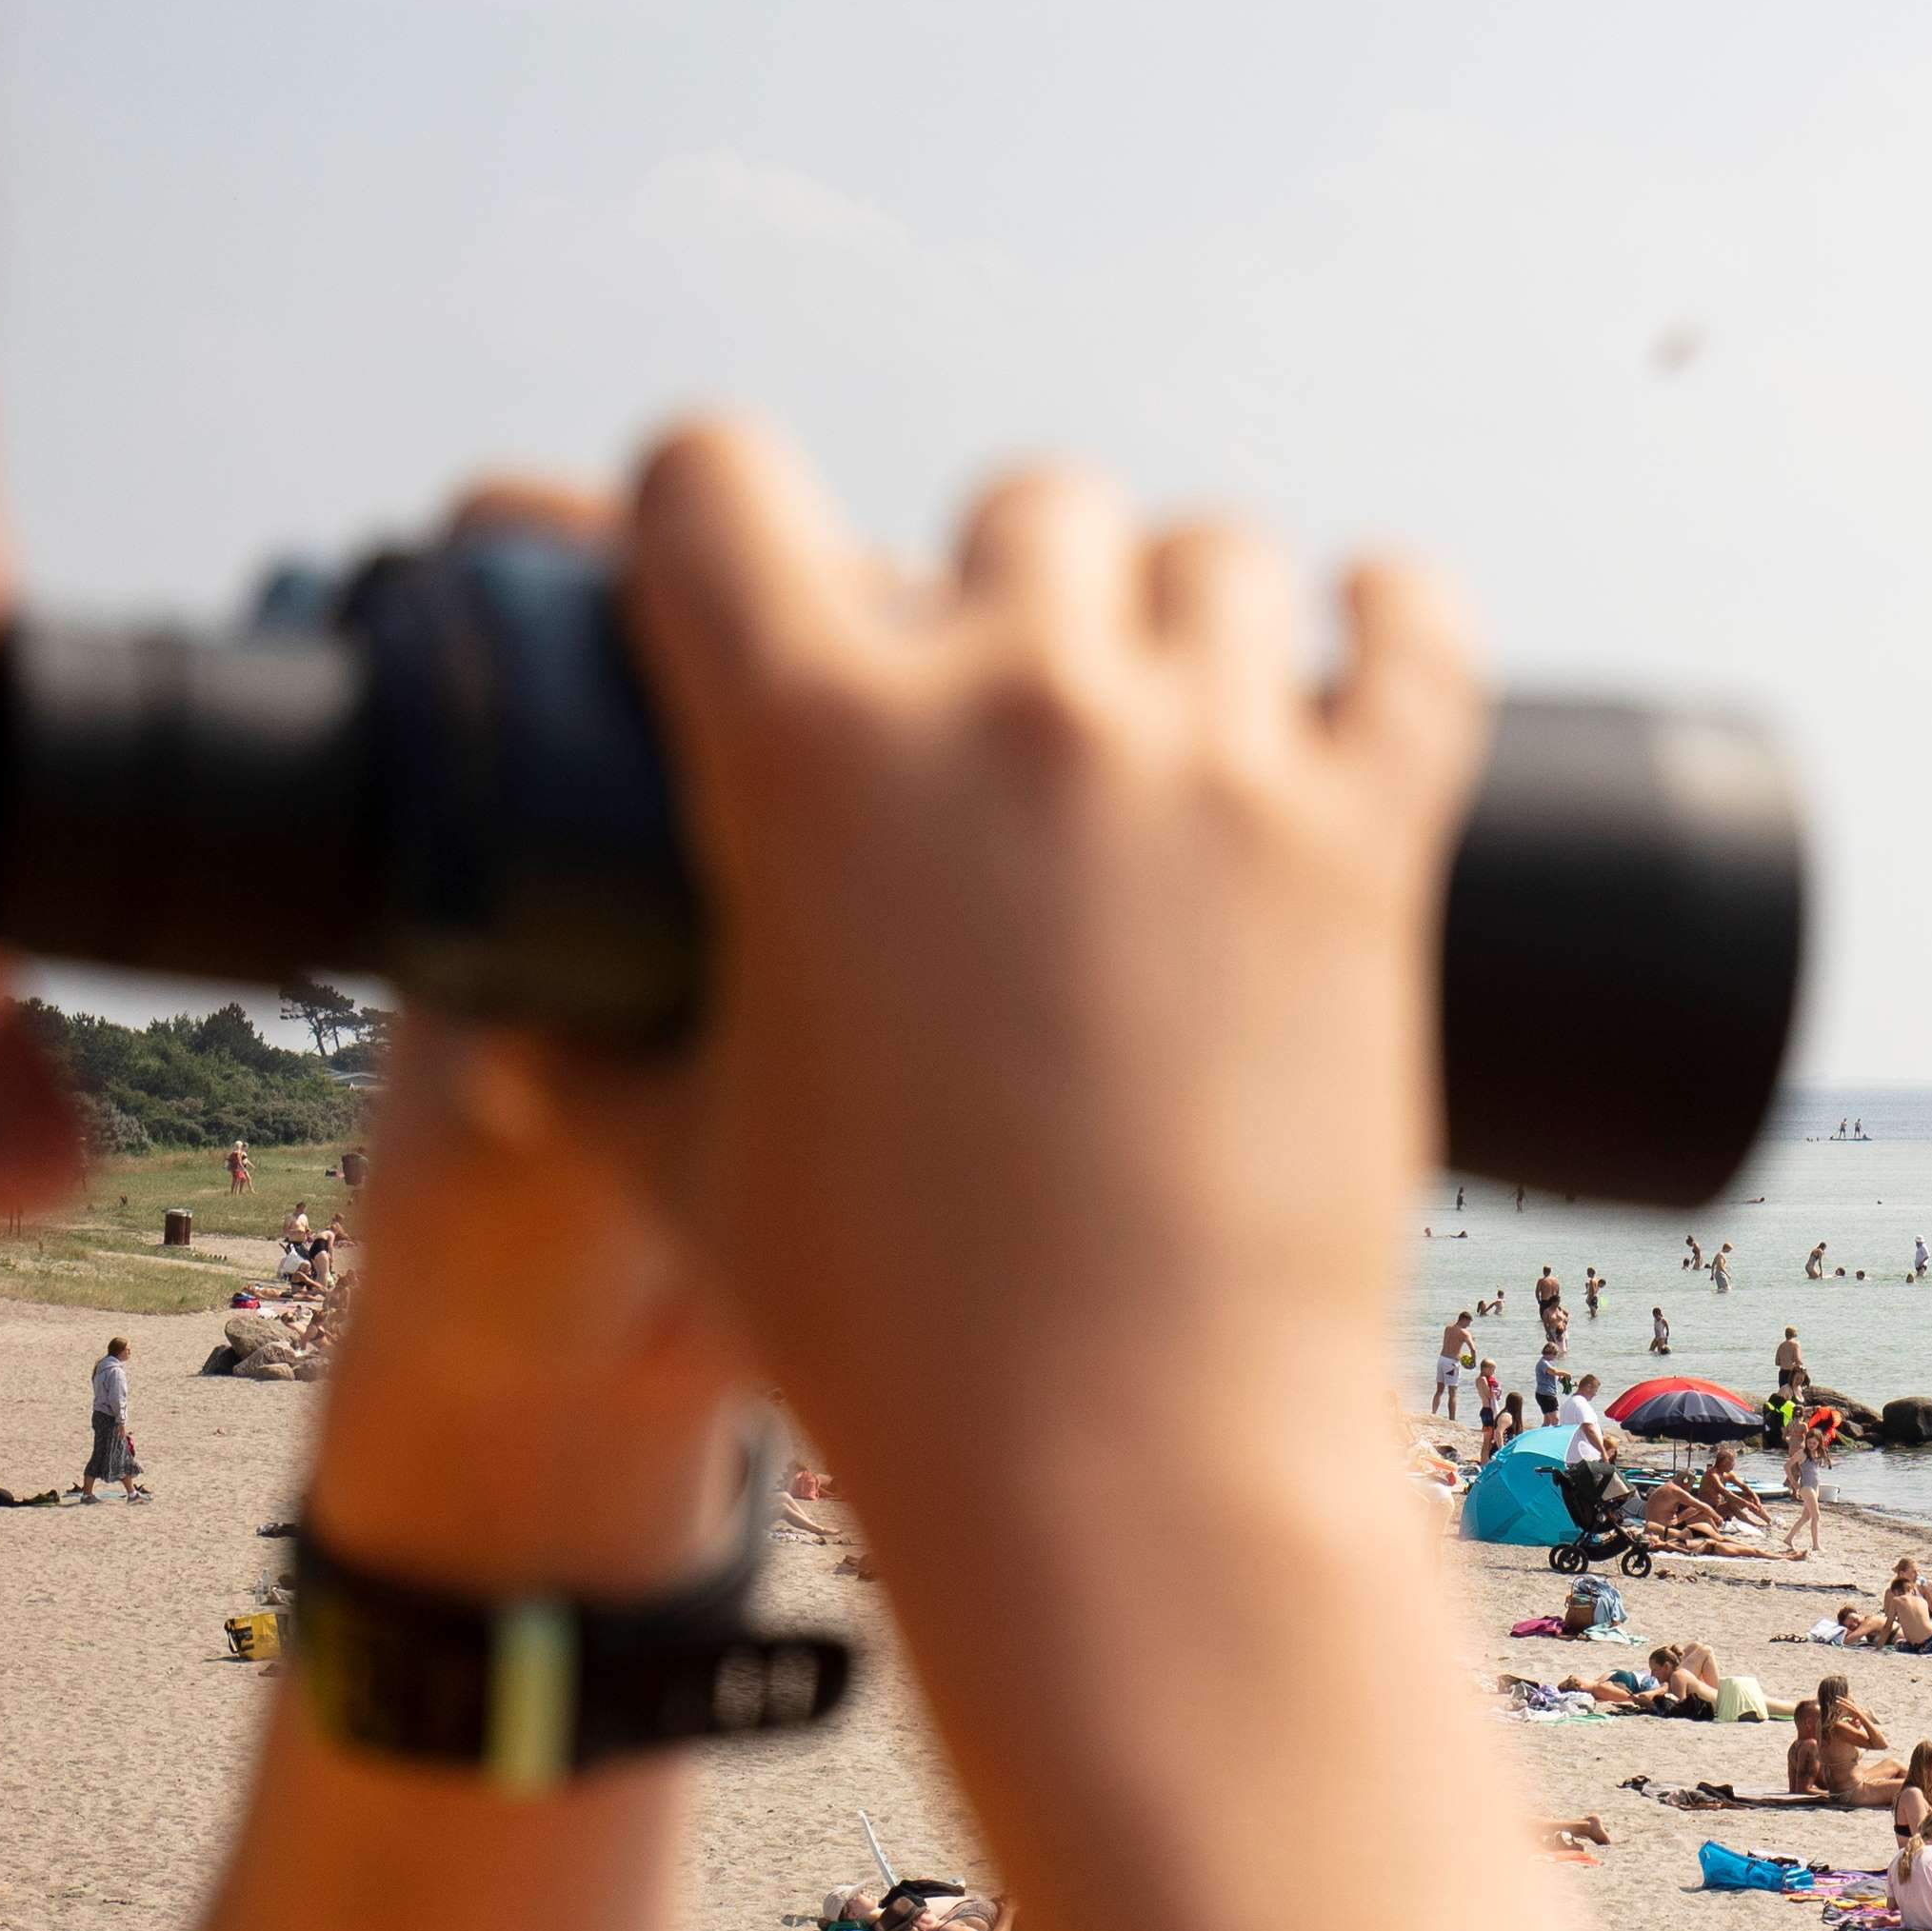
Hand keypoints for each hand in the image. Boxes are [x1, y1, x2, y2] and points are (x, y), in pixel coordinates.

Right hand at [606, 425, 1481, 1546]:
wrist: (1123, 1456)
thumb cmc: (884, 1330)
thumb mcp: (682, 1171)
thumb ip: (590, 1070)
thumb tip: (516, 1048)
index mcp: (809, 746)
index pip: (714, 474)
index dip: (707, 511)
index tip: (741, 571)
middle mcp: (1016, 707)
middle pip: (1019, 503)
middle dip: (999, 584)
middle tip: (1004, 703)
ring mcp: (1210, 763)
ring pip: (1218, 553)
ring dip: (1189, 611)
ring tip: (1179, 708)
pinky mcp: (1368, 843)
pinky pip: (1415, 640)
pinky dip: (1395, 625)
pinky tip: (1369, 635)